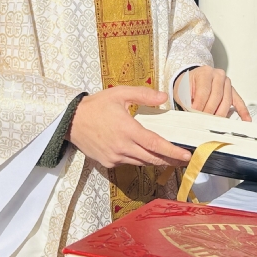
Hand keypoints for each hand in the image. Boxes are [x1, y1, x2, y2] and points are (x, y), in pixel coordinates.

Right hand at [67, 86, 191, 168]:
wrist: (71, 121)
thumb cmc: (96, 105)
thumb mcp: (120, 93)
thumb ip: (144, 95)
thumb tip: (163, 97)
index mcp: (127, 129)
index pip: (155, 144)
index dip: (172, 151)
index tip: (186, 156)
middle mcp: (122, 147)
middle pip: (152, 158)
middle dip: (170, 160)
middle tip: (183, 160)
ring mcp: (114, 157)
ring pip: (141, 162)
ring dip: (155, 161)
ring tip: (169, 158)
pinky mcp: (108, 163)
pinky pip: (129, 163)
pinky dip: (139, 159)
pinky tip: (143, 153)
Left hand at [175, 66, 250, 121]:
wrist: (193, 78)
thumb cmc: (188, 84)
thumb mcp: (183, 90)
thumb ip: (188, 102)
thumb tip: (193, 116)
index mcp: (205, 73)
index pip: (204, 92)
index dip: (199, 106)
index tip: (195, 115)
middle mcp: (218, 75)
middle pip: (217, 97)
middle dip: (209, 112)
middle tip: (203, 122)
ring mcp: (227, 83)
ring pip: (227, 101)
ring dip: (220, 114)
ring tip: (214, 124)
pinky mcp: (232, 90)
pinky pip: (238, 101)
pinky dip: (243, 111)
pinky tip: (246, 119)